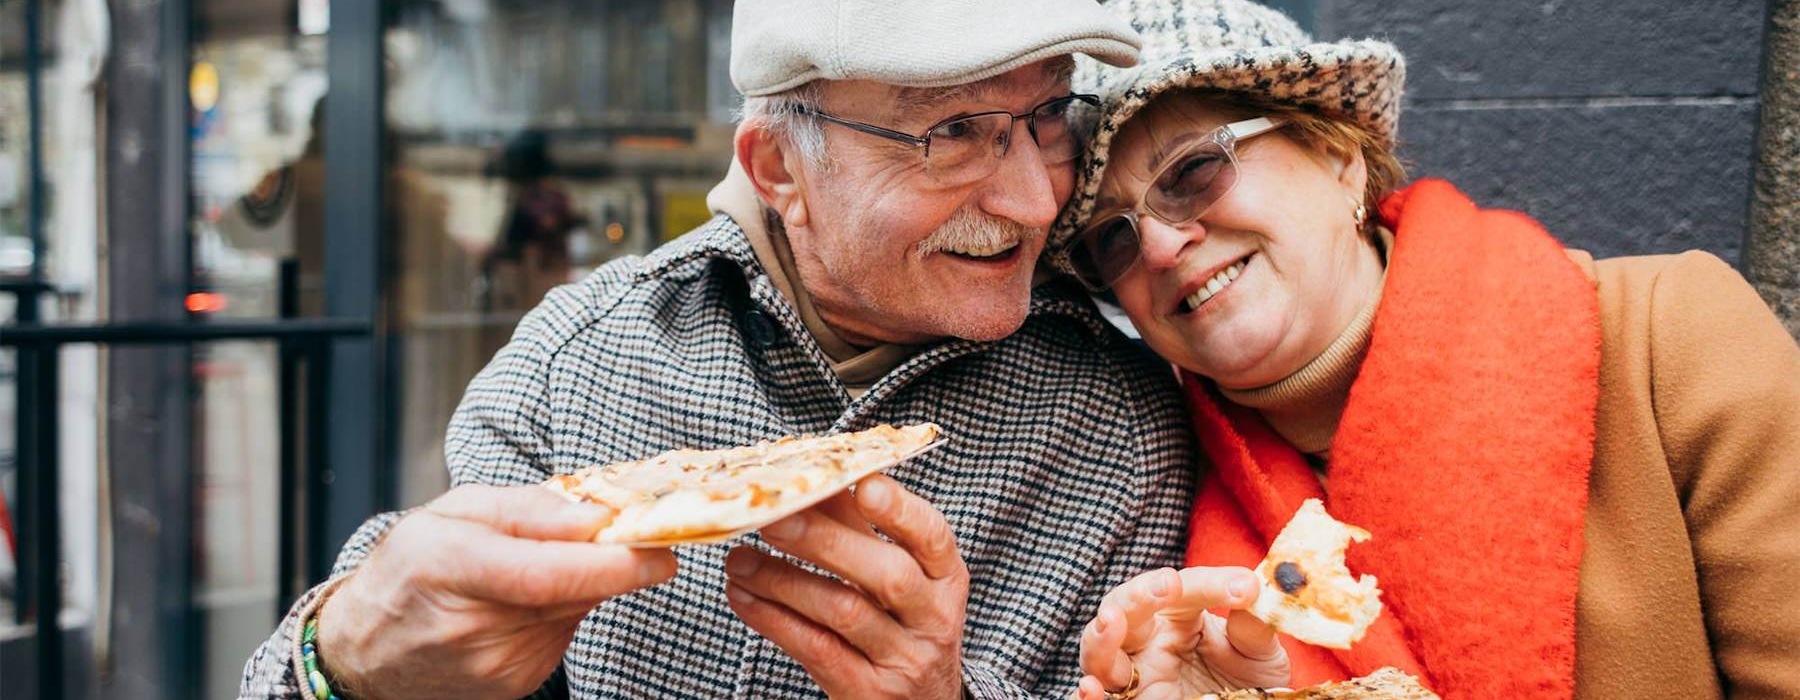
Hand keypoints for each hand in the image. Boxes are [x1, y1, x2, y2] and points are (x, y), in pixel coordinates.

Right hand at [315, 484, 678, 699]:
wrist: (367, 645)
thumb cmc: (411, 566)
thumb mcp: (455, 510)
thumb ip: (529, 508)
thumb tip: (596, 517)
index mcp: (448, 565)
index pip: (547, 574)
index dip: (612, 565)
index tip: (661, 551)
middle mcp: (471, 626)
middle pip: (572, 592)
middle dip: (609, 561)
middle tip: (616, 532)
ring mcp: (495, 665)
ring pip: (575, 611)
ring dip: (576, 584)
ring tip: (529, 569)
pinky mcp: (515, 684)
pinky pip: (564, 633)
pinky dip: (561, 610)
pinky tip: (522, 603)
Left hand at [724, 475, 968, 699]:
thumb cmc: (901, 628)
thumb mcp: (898, 578)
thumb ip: (861, 529)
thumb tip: (817, 476)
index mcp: (945, 578)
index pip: (932, 536)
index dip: (900, 509)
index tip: (862, 484)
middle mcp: (933, 618)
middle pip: (887, 574)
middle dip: (826, 541)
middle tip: (773, 518)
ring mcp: (903, 659)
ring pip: (843, 611)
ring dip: (783, 580)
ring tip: (740, 559)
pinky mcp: (868, 691)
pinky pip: (816, 649)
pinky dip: (773, 619)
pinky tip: (744, 597)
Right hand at [1076, 567, 1288, 699]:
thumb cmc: (1247, 686)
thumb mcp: (1259, 656)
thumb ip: (1253, 627)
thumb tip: (1252, 588)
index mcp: (1176, 617)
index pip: (1184, 589)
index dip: (1211, 584)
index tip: (1245, 588)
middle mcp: (1145, 642)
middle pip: (1124, 608)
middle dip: (1140, 594)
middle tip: (1169, 584)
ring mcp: (1130, 677)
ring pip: (1097, 652)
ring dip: (1100, 636)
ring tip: (1110, 621)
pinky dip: (1084, 697)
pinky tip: (1089, 689)